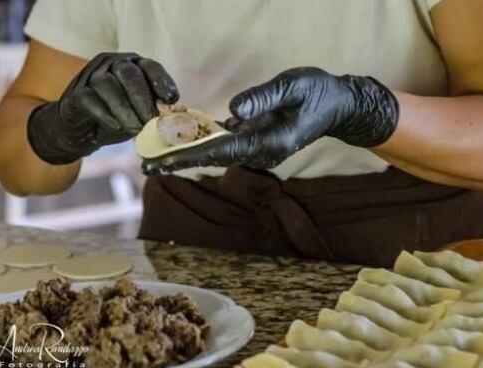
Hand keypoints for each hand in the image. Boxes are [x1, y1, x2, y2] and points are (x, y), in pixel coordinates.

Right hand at [28, 52, 178, 164]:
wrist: (81, 132)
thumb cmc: (116, 119)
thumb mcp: (140, 114)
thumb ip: (154, 111)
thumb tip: (173, 116)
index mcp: (133, 66)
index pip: (150, 67)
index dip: (162, 82)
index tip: (171, 100)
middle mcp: (111, 64)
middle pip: (129, 74)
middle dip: (143, 99)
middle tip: (151, 121)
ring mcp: (91, 76)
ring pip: (108, 85)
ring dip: (125, 110)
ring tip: (136, 129)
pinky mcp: (76, 93)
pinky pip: (90, 99)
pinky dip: (106, 115)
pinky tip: (117, 127)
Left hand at [142, 67, 397, 174]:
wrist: (337, 105)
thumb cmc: (318, 93)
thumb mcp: (293, 86)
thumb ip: (263, 98)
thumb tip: (231, 111)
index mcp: (268, 142)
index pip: (221, 151)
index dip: (188, 156)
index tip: (161, 162)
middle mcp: (260, 151)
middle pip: (212, 158)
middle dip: (179, 162)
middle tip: (145, 166)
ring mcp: (258, 148)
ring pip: (216, 153)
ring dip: (186, 154)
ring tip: (155, 155)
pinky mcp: (256, 140)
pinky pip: (224, 143)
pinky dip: (201, 142)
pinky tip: (182, 138)